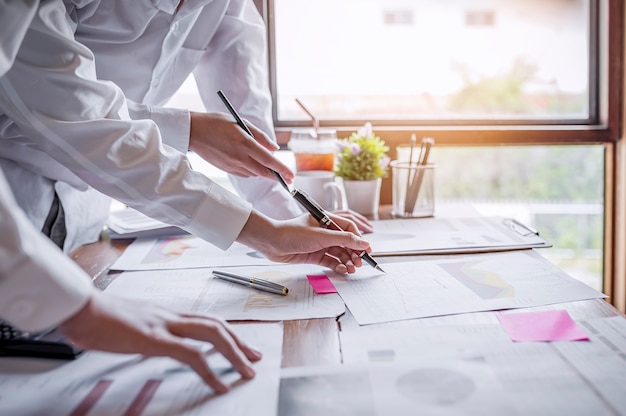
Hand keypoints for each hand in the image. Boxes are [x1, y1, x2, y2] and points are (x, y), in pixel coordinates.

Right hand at [59, 292, 261, 393]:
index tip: (240, 345)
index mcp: (164, 313)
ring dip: (234, 353)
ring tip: (247, 371)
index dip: (226, 332)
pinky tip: (219, 384)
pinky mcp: (154, 338)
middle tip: (255, 358)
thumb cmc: (95, 317)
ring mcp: (164, 325)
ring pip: (212, 334)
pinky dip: (210, 369)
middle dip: (239, 342)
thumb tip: (145, 339)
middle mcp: (170, 316)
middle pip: (216, 324)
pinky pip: (191, 354)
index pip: (204, 320)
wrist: (77, 307)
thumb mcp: (126, 324)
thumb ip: (142, 331)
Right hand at [189, 111, 293, 182]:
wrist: (193, 132)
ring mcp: (231, 165)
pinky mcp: (226, 169)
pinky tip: (251, 164)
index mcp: (244, 143)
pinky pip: (244, 174)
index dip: (282, 170)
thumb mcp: (241, 123)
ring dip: (263, 172)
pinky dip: (251, 171)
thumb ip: (260, 136)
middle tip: (286, 178)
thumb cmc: (217, 123)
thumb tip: (274, 149)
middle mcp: (239, 157)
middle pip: (263, 172)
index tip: (291, 176)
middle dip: (277, 176)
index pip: (269, 160)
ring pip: (254, 174)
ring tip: (268, 166)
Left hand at [237, 211, 371, 273]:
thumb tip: (363, 243)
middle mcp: (325, 232)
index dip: (359, 239)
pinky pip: (330, 260)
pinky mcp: (314, 255)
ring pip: (339, 253)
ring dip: (347, 261)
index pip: (349, 228)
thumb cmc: (293, 233)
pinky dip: (337, 265)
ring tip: (351, 269)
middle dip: (354, 253)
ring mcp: (320, 244)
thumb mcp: (322, 236)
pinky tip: (341, 270)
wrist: (272, 243)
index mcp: (327, 220)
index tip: (367, 250)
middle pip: (346, 242)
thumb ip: (344, 240)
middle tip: (359, 263)